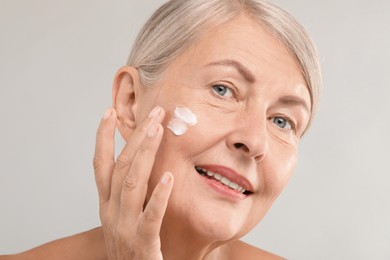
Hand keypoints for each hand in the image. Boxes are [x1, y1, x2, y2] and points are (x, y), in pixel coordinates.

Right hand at [93, 107, 172, 259]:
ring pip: (132, 184)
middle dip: (136, 136)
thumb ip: (130, 196)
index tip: (109, 111)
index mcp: (107, 206)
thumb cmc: (132, 249)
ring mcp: (125, 229)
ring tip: (158, 130)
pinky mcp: (143, 245)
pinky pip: (150, 217)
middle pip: (121, 166)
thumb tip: (145, 167)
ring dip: (145, 154)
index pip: (100, 165)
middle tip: (154, 112)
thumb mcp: (124, 219)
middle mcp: (111, 213)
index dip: (102, 138)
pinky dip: (158, 196)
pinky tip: (169, 177)